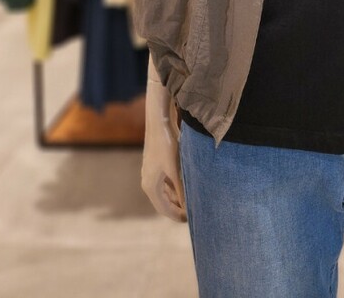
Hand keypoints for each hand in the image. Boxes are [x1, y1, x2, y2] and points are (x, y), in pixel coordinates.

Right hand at [141, 58, 186, 221]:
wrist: (159, 122)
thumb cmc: (166, 144)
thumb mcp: (175, 168)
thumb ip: (181, 188)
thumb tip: (189, 207)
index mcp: (150, 186)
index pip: (164, 209)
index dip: (177, 216)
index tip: (192, 221)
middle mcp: (148, 182)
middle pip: (164, 203)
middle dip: (178, 209)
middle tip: (195, 214)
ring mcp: (151, 174)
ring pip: (166, 193)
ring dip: (178, 198)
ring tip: (194, 202)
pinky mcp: (157, 166)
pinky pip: (166, 183)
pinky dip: (176, 188)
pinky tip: (188, 187)